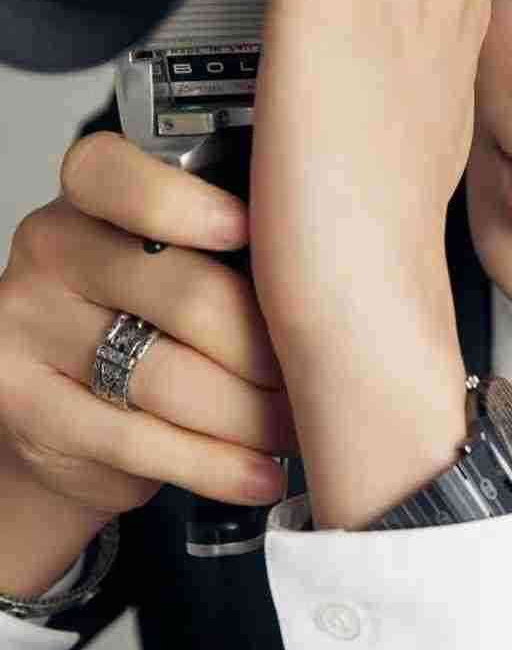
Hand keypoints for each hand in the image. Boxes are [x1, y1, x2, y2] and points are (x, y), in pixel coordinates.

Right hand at [0, 130, 297, 521]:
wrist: (66, 418)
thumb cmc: (151, 324)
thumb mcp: (185, 263)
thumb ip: (239, 245)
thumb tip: (341, 261)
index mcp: (92, 195)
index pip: (118, 175)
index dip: (187, 205)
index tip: (252, 231)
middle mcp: (51, 249)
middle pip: (185, 295)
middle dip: (271, 350)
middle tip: (322, 377)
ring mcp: (29, 327)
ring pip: (170, 379)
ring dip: (254, 416)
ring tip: (301, 430)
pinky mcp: (25, 405)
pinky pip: (141, 441)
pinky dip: (217, 466)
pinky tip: (261, 474)